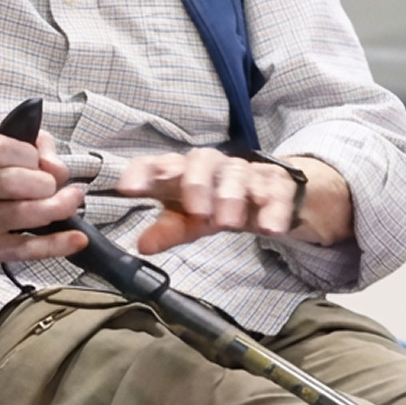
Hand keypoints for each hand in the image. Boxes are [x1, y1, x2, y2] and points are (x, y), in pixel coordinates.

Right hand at [0, 129, 87, 262]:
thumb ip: (28, 145)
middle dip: (45, 181)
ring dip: (58, 207)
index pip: (3, 148)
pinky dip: (56, 244)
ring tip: (71, 201)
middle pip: (12, 181)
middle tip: (52, 184)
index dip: (32, 155)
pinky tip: (76, 238)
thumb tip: (57, 167)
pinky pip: (25, 248)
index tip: (38, 161)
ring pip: (22, 214)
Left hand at [117, 148, 352, 253]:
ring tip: (229, 223)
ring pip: (238, 174)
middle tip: (195, 211)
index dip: (143, 172)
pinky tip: (271, 227)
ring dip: (232, 196)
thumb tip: (141, 245)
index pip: (160, 163)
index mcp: (185, 171)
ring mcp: (247, 173)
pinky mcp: (277, 184)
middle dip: (196, 182)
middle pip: (202, 159)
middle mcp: (214, 166)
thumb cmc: (218, 204)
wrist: (272, 194)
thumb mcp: (192, 220)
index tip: (128, 189)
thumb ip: (169, 229)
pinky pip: (276, 191)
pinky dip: (274, 208)